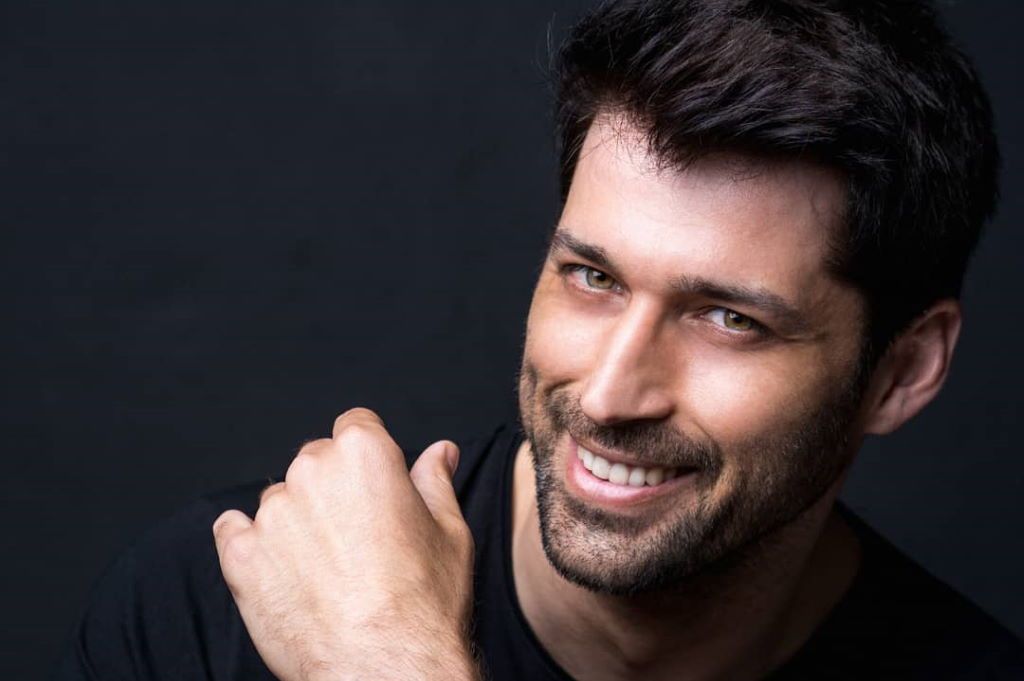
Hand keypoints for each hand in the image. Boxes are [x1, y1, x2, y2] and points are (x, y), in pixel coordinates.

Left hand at [212, 408, 478, 680]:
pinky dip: (253, 546)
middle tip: (358, 538)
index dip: (368, 457)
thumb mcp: (450, 532)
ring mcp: (272, 513)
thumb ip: (435, 480)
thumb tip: (440, 452)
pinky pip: (233, 531)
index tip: (374, 486)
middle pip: (316, 460)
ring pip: (280, 499)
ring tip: (327, 569)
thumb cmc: (424, 603)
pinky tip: (283, 573)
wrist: (383, 666)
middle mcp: (311, 470)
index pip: (356, 425)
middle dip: (333, 488)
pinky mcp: (240, 555)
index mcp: (364, 452)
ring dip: (297, 521)